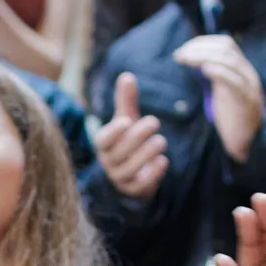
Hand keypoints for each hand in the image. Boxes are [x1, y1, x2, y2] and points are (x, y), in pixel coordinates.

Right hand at [94, 72, 168, 199]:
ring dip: (147, 152)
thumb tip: (127, 75)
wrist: (133, 174)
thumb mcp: (127, 121)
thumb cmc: (128, 141)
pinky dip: (153, 173)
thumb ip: (126, 101)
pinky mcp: (134, 189)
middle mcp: (109, 162)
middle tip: (155, 122)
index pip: (103, 139)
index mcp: (104, 144)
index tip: (126, 120)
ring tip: (161, 141)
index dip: (113, 132)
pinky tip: (163, 161)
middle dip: (138, 136)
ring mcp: (120, 177)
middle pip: (120, 152)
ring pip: (130, 168)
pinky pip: (141, 184)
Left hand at [174, 35, 263, 162]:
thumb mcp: (220, 90)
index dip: (203, 42)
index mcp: (241, 68)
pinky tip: (205, 70)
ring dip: (204, 57)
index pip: (225, 43)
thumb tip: (189, 57)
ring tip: (185, 60)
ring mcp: (250, 86)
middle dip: (200, 48)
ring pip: (230, 62)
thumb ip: (211, 73)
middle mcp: (248, 73)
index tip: (183, 49)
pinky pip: (236, 83)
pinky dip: (220, 73)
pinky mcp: (247, 102)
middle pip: (226, 50)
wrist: (246, 141)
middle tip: (179, 55)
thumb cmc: (230, 115)